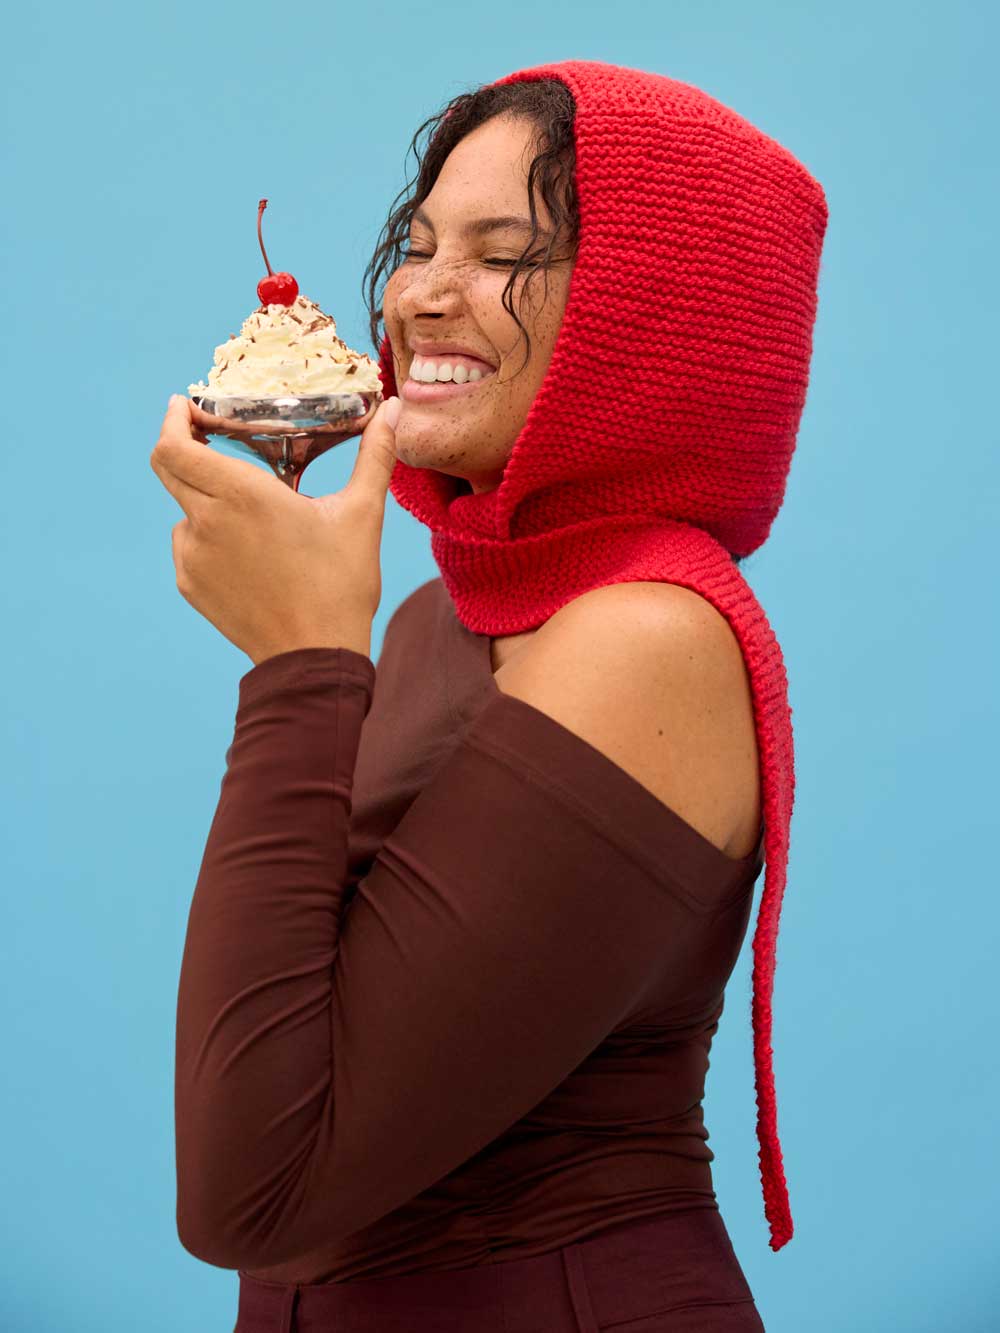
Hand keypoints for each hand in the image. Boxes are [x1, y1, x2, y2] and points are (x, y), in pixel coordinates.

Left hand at [150, 394, 398, 664]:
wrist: (315, 656)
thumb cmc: (340, 584)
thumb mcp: (362, 515)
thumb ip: (374, 456)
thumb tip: (393, 409)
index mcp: (241, 494)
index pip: (173, 445)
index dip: (172, 420)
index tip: (183, 406)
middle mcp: (206, 520)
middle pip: (169, 468)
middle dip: (184, 448)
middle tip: (210, 438)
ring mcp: (193, 556)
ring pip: (185, 509)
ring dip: (207, 499)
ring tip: (254, 518)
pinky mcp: (191, 585)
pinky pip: (190, 545)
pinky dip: (210, 537)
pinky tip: (250, 554)